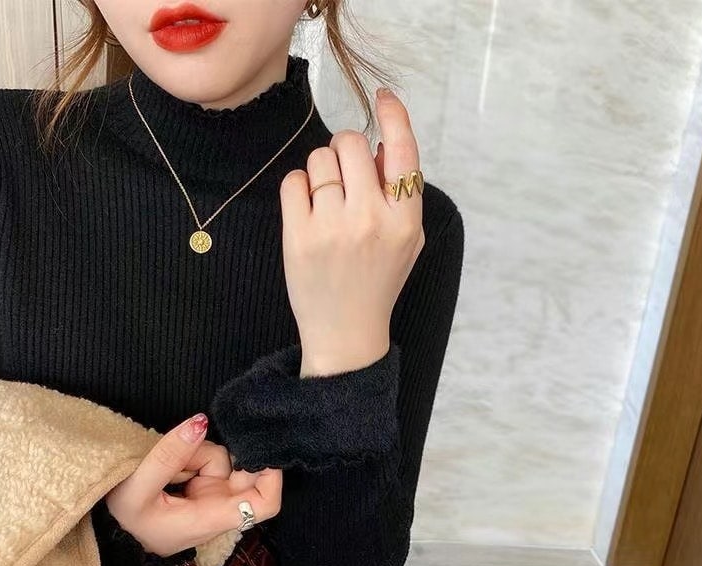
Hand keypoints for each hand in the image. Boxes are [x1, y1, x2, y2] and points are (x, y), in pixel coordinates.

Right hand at [103, 414, 282, 556]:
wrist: (112, 531)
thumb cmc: (125, 520)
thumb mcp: (136, 489)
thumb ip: (169, 454)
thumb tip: (201, 422)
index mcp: (211, 517)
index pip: (264, 505)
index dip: (272, 478)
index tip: (261, 452)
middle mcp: (219, 507)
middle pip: (247, 476)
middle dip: (224, 455)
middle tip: (195, 448)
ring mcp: (212, 494)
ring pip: (222, 460)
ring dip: (196, 453)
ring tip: (169, 465)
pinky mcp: (202, 484)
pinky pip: (206, 457)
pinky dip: (190, 455)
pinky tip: (171, 465)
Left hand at [279, 86, 425, 375]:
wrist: (346, 331)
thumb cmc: (378, 282)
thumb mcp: (409, 241)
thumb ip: (403, 194)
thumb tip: (381, 146)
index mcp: (405, 220)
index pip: (404, 151)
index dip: (394, 115)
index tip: (384, 98)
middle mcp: (370, 219)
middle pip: (351, 144)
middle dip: (346, 149)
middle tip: (345, 172)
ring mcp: (332, 227)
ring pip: (319, 158)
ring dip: (322, 170)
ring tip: (327, 200)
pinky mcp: (298, 236)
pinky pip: (293, 181)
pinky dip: (299, 188)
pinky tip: (308, 211)